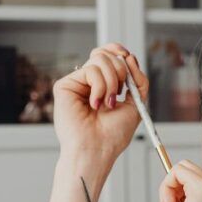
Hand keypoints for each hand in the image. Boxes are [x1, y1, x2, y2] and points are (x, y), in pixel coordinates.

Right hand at [52, 43, 148, 162]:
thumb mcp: (135, 103)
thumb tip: (129, 57)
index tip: (129, 58)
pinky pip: (90, 70)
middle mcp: (87, 82)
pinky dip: (100, 86)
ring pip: (99, 59)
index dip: (118, 51)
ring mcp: (76, 83)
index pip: (108, 55)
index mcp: (102, 85)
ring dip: (112, 82)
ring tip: (107, 104)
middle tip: (119, 92)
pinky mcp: (64, 85)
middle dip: (120, 70)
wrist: (97, 150)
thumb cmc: (113, 134)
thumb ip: (137, 80)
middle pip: (105, 53)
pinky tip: (95, 104)